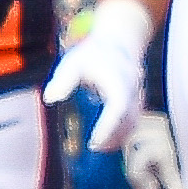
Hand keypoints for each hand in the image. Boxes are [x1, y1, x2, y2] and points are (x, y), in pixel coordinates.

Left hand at [46, 0, 153, 152]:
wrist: (120, 41)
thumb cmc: (94, 53)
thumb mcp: (74, 62)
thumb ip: (63, 80)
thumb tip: (50, 98)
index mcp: (119, 82)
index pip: (117, 109)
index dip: (108, 128)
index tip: (94, 141)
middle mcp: (132, 92)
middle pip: (127, 121)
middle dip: (112, 137)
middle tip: (94, 148)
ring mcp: (138, 97)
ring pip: (132, 124)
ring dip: (118, 138)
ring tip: (99, 148)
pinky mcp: (137, 102)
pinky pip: (133, 122)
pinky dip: (122, 134)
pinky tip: (106, 143)